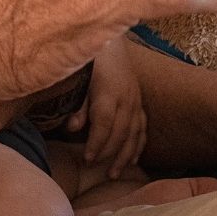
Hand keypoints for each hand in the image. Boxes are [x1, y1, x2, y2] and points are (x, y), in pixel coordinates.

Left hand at [65, 37, 146, 177]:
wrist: (111, 42)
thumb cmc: (91, 61)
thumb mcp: (79, 79)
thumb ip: (78, 105)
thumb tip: (73, 129)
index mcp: (109, 92)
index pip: (104, 124)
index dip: (97, 143)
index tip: (87, 159)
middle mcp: (127, 98)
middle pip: (121, 133)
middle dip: (110, 154)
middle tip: (99, 171)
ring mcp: (136, 101)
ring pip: (135, 134)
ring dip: (126, 156)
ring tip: (115, 173)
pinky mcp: (140, 102)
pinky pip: (143, 128)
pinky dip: (139, 145)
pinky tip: (134, 160)